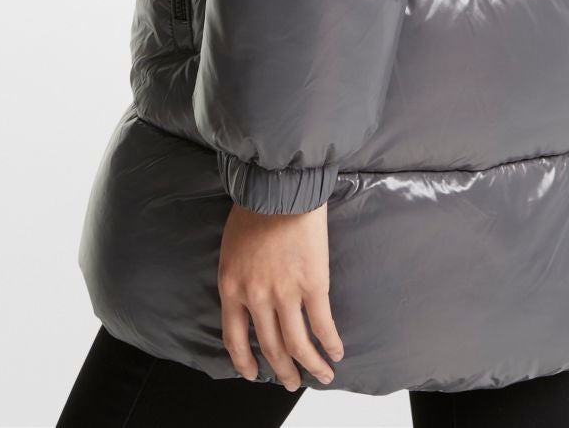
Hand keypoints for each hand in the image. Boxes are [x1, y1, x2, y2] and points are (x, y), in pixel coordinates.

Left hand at [217, 200, 344, 389]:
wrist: (279, 185)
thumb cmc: (254, 207)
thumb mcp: (231, 248)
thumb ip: (238, 277)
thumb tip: (249, 298)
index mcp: (232, 287)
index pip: (234, 339)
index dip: (244, 362)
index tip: (253, 374)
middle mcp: (256, 298)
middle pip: (270, 347)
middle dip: (283, 370)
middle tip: (291, 383)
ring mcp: (285, 293)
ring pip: (297, 344)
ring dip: (310, 365)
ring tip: (321, 376)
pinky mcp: (313, 284)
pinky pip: (322, 323)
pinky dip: (330, 343)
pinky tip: (336, 353)